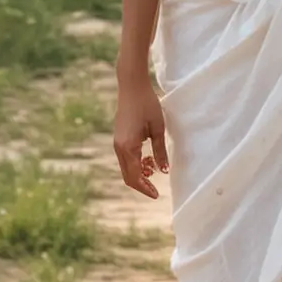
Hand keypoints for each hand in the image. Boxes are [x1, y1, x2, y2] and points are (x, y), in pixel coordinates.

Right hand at [114, 73, 168, 198]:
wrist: (131, 86)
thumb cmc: (147, 105)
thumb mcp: (158, 129)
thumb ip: (160, 151)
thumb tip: (163, 171)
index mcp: (128, 147)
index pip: (135, 176)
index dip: (145, 188)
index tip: (156, 195)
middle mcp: (119, 147)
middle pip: (128, 176)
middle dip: (142, 184)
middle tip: (156, 189)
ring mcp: (117, 143)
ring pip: (126, 167)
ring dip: (139, 173)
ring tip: (154, 167)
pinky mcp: (119, 138)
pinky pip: (125, 158)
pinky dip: (136, 163)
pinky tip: (148, 158)